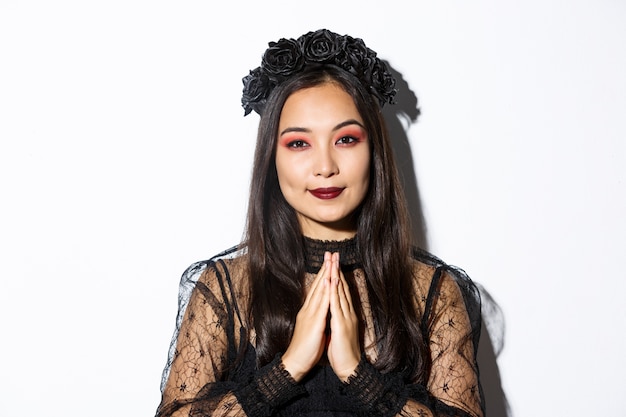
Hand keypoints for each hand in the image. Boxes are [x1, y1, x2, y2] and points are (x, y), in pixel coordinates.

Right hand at [282, 252, 331, 381]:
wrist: (295, 362)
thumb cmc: (305, 348)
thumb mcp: (313, 329)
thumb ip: (317, 318)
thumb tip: (323, 312)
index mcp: (309, 311)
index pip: (318, 288)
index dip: (324, 274)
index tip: (329, 261)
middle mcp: (309, 309)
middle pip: (318, 284)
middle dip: (325, 268)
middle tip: (330, 252)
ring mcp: (310, 314)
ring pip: (320, 290)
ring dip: (326, 274)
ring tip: (331, 260)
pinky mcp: (314, 322)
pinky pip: (322, 304)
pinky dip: (326, 291)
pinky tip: (330, 281)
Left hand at [326, 252, 360, 381]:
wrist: (349, 368)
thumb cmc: (342, 352)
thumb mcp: (338, 331)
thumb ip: (337, 319)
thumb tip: (333, 312)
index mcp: (345, 314)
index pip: (340, 291)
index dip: (336, 275)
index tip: (332, 262)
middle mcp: (347, 312)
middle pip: (341, 287)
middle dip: (337, 270)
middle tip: (334, 253)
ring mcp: (345, 317)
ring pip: (339, 292)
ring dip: (335, 275)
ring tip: (332, 261)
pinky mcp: (341, 324)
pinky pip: (336, 305)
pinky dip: (333, 292)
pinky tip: (331, 280)